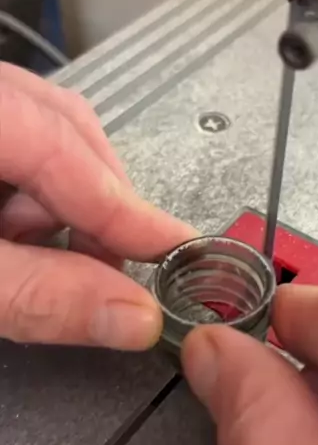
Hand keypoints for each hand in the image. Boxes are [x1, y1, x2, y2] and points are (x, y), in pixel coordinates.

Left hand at [0, 63, 193, 348]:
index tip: (173, 249)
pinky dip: (26, 188)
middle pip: (63, 126)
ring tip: (40, 258)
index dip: (121, 206)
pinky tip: (10, 234)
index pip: (63, 144)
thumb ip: (40, 295)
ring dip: (58, 198)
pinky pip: (13, 136)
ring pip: (38, 130)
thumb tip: (132, 317)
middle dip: (93, 202)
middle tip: (110, 267)